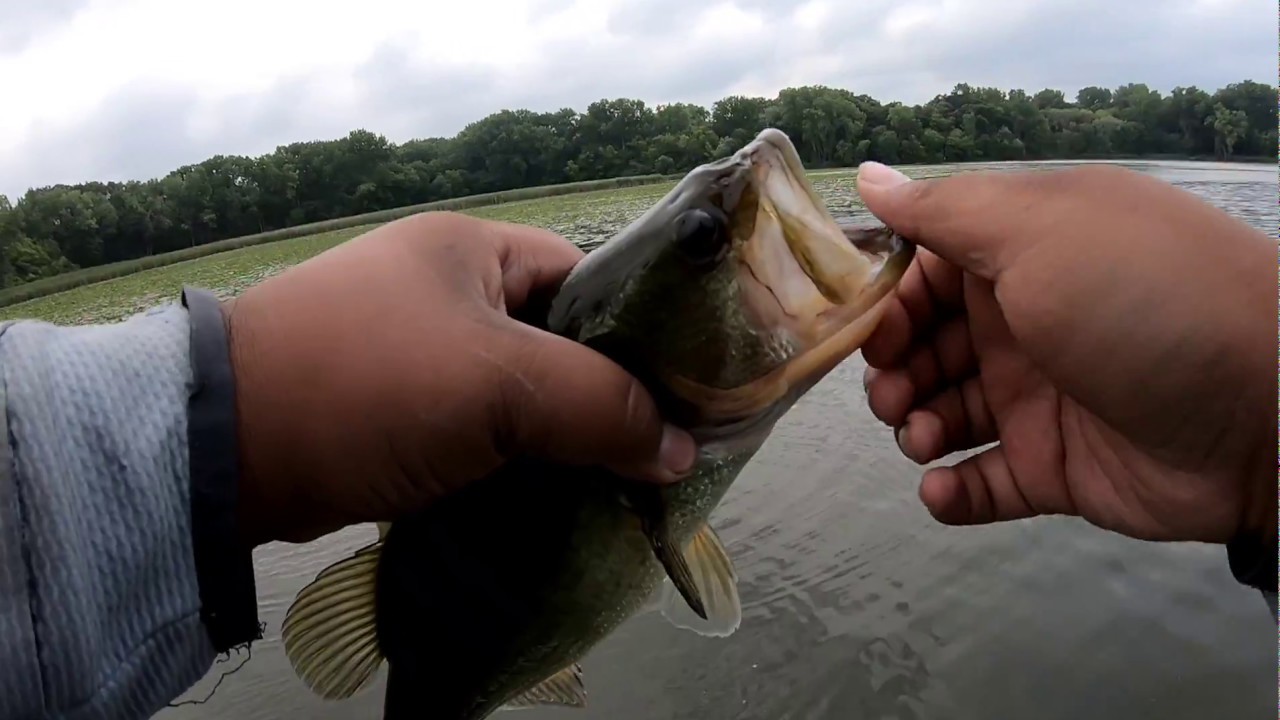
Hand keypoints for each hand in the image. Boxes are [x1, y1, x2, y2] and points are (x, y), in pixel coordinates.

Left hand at [222, 212, 696, 546]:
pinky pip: (476, 431)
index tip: (682, 395)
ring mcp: (415, 352)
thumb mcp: (499, 386)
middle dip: (599, 398)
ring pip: (517, 394)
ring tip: (612, 484)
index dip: (637, 334)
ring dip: (555, 439)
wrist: (225, 450)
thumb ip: (600, 408)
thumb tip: (682, 450)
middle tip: (653, 451)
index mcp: (471, 249)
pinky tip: (548, 498)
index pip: (584, 279)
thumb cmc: (372, 384)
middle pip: (555, 342)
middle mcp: (444, 291)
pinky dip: (511, 462)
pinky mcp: (393, 410)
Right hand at [856, 162, 1274, 544]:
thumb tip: (868, 174)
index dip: (889, 299)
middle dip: (893, 368)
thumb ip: (944, 211)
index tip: (867, 327)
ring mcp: (1042, 399)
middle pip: (927, 345)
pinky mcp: (1057, 468)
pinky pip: (986, 482)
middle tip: (894, 391)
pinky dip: (952, 491)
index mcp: (1025, 254)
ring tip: (921, 436)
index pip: (929, 271)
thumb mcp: (1039, 230)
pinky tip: (939, 490)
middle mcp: (1028, 322)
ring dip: (915, 425)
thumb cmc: (1138, 299)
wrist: (1265, 408)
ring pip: (945, 413)